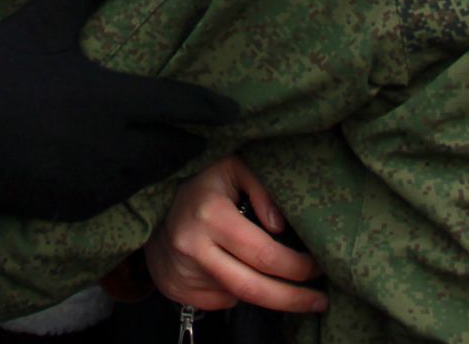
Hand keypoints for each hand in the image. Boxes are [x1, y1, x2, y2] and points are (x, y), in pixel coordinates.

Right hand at [0, 0, 238, 222]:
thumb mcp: (43, 20)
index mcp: (110, 100)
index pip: (176, 106)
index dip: (207, 108)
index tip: (232, 110)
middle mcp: (108, 149)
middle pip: (169, 150)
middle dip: (186, 140)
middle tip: (198, 131)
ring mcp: (87, 184)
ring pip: (143, 178)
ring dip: (157, 164)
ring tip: (165, 149)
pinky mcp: (65, 206)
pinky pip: (111, 199)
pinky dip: (124, 184)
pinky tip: (120, 172)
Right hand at [145, 156, 325, 313]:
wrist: (148, 200)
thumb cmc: (201, 181)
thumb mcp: (232, 167)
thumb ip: (262, 188)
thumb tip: (281, 226)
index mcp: (211, 215)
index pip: (264, 254)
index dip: (298, 267)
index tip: (319, 267)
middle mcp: (193, 247)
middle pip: (253, 290)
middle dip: (293, 299)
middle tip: (320, 301)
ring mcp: (182, 272)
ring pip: (237, 297)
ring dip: (261, 289)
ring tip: (267, 270)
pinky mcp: (176, 288)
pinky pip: (219, 300)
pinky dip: (233, 290)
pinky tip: (231, 267)